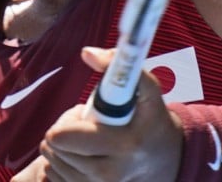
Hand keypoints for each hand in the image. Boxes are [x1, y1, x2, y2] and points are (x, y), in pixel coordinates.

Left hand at [12, 46, 182, 181]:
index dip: (65, 122)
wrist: (168, 161)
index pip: (63, 138)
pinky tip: (78, 158)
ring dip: (62, 150)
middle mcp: (110, 173)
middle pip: (54, 150)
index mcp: (122, 145)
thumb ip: (120, 67)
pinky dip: (60, 167)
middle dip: (62, 134)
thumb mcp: (147, 91)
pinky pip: (55, 180)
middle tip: (83, 128)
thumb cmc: (151, 120)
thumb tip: (87, 53)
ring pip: (52, 165)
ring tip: (85, 143)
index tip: (82, 116)